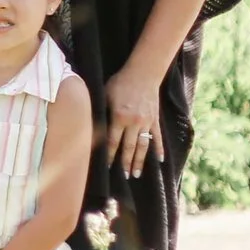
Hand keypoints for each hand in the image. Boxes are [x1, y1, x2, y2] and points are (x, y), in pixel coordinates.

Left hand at [102, 63, 165, 179]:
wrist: (143, 73)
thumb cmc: (120, 82)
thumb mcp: (105, 94)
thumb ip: (100, 111)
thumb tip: (90, 126)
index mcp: (119, 117)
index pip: (112, 141)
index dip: (109, 155)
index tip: (106, 167)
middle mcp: (134, 122)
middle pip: (128, 147)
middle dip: (125, 163)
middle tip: (124, 176)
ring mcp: (146, 122)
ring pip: (143, 146)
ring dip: (140, 161)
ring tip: (136, 174)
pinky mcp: (155, 119)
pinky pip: (157, 137)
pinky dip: (159, 149)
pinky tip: (160, 160)